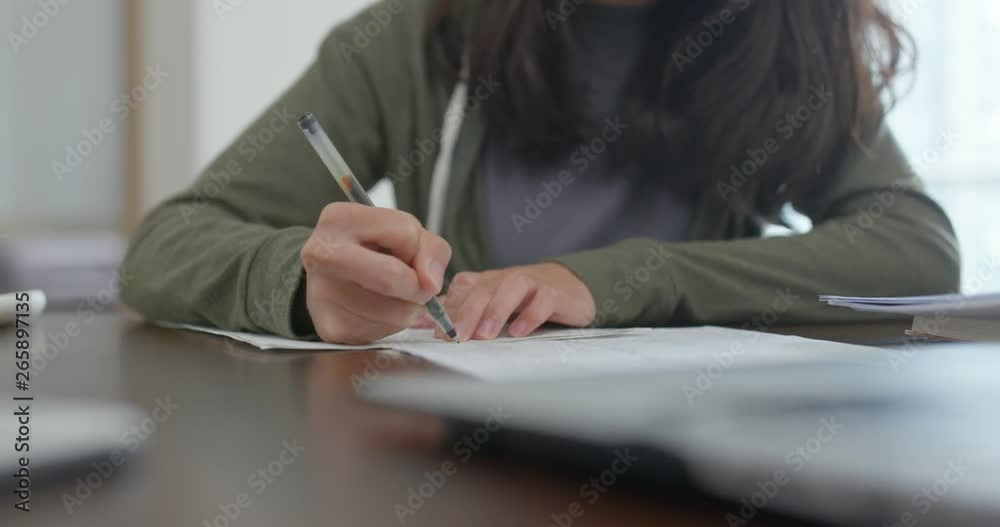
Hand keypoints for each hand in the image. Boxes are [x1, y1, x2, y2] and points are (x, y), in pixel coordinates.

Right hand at [300, 203, 450, 344]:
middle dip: (418, 287)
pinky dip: (391, 325)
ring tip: (393, 297)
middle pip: (392, 277)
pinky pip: (382, 332)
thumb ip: (430, 249)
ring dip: (407, 309)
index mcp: (339, 218)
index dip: (418, 249)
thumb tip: (430, 283)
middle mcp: (321, 252)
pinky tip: (378, 312)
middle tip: (420, 289)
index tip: (411, 255)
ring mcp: (321, 292)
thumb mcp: (405, 235)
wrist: (332, 279)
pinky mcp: (330, 327)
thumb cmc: (372, 252)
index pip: (404, 232)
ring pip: (394, 312)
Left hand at [436, 263, 595, 340]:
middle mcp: (505, 278)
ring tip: (485, 335)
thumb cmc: (524, 300)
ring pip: (511, 287)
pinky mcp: (555, 292)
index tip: (438, 333)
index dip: (449, 311)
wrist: (570, 286)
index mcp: (486, 281)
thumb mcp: (491, 305)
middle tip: (456, 336)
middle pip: (483, 288)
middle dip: (467, 312)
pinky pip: (542, 300)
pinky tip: (519, 331)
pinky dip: (530, 315)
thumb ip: (460, 313)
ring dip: (496, 310)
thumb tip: (423, 324)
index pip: (462, 290)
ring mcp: (532, 283)